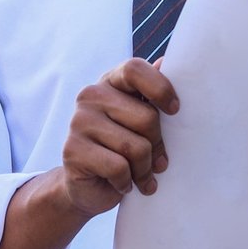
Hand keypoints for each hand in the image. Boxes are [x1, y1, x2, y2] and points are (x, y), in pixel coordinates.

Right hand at [59, 57, 179, 217]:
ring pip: (135, 147)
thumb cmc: (123, 149)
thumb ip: (152, 94)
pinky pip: (118, 168)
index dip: (160, 88)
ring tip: (142, 177)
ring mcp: (79, 122)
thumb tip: (169, 62)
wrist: (89, 186)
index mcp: (110, 82)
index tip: (175, 110)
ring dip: (145, 170)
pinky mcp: (72, 150)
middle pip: (146, 117)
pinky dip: (127, 182)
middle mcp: (91, 96)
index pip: (135, 69)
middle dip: (158, 145)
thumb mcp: (141, 120)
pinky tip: (123, 184)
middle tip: (159, 162)